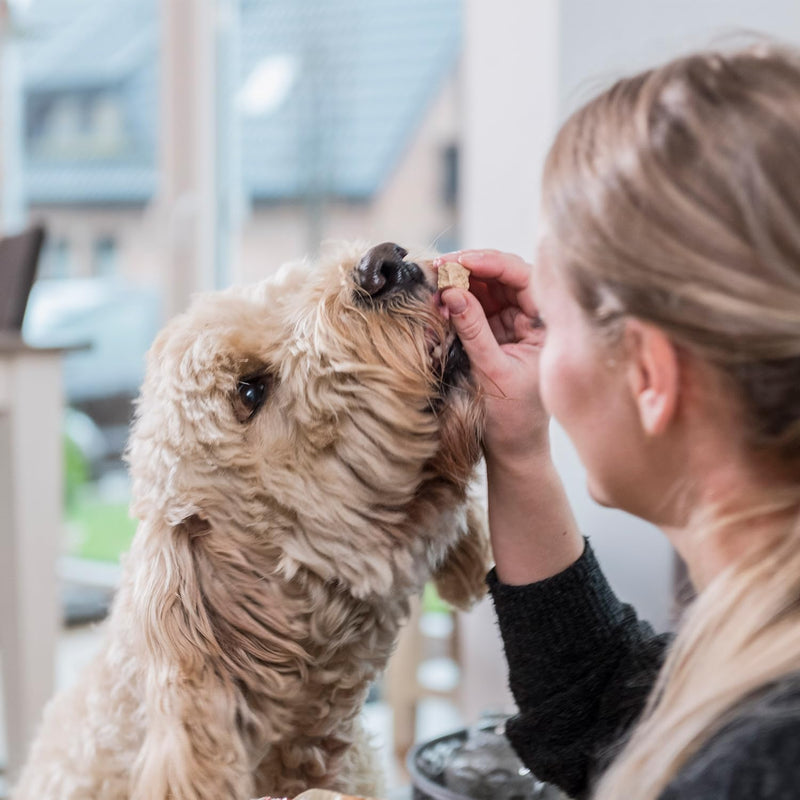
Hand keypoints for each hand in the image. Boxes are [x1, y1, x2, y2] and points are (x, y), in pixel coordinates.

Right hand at [435, 249, 548, 466]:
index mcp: (547, 324)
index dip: (491, 263)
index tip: (460, 261)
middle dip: (471, 268)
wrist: (513, 447)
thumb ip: (474, 331)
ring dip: (461, 281)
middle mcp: (533, 317)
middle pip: (504, 276)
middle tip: (439, 266)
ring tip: (434, 279)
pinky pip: (476, 305)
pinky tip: (439, 295)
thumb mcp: (492, 372)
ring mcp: (514, 322)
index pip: (523, 277)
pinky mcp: (496, 331)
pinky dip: (458, 299)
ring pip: (487, 288)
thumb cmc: (514, 416)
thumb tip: (452, 291)